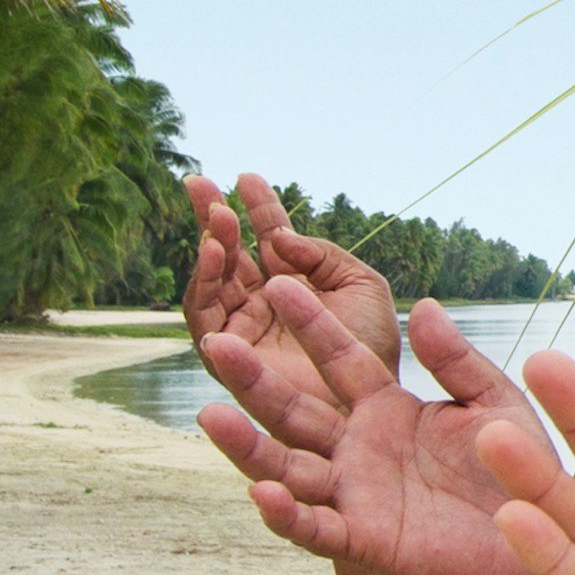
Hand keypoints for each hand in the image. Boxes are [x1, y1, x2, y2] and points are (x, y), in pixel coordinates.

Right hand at [183, 171, 399, 382]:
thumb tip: (280, 237)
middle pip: (230, 254)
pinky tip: (213, 253)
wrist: (369, 398)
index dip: (258, 206)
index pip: (270, 237)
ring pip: (212, 281)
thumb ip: (322, 254)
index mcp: (296, 283)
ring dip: (210, 245)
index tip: (246, 176)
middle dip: (214, 217)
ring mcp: (243, 329)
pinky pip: (204, 316)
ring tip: (217, 218)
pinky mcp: (226, 357)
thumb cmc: (373, 347)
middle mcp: (263, 304)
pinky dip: (203, 282)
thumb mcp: (361, 284)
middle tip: (202, 183)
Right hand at [194, 275, 538, 574]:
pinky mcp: (366, 541)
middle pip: (293, 411)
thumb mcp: (493, 403)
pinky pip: (316, 528)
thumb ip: (456, 361)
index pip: (338, 359)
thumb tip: (423, 305)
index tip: (280, 278)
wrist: (546, 538)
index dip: (311, 323)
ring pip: (287, 470)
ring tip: (207, 414)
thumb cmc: (520, 466)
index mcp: (386, 407)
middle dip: (253, 380)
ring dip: (247, 447)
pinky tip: (260, 493)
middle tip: (213, 342)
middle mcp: (359, 448)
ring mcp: (356, 495)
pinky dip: (285, 515)